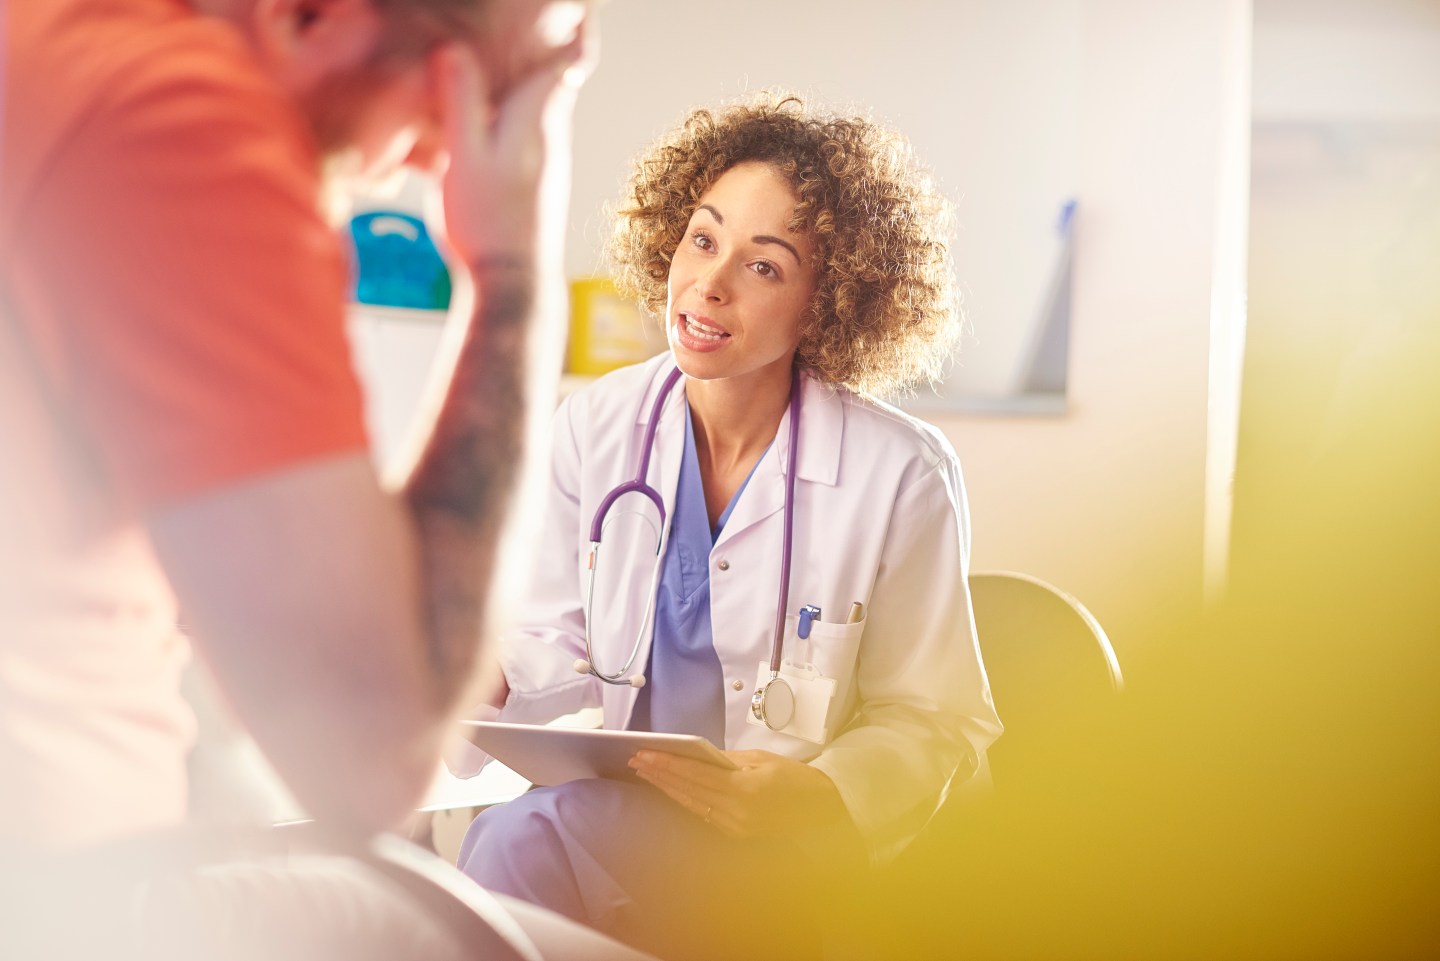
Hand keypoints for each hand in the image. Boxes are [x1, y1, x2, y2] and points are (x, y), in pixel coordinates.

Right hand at [424, 16, 595, 270]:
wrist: (512, 287)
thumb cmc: (488, 224)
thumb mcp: (465, 157)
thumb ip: (462, 102)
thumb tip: (454, 50)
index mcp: (537, 121)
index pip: (568, 63)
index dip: (575, 30)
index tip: (578, 8)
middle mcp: (548, 140)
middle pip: (549, 83)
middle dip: (538, 52)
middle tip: (523, 27)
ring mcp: (541, 166)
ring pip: (532, 113)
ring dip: (516, 88)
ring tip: (489, 68)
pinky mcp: (529, 190)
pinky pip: (517, 142)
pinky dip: (501, 124)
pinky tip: (473, 133)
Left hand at [628, 748, 853, 839]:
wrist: (820, 809)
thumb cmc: (794, 778)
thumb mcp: (761, 759)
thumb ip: (726, 759)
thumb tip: (697, 755)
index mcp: (744, 789)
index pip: (696, 774)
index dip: (668, 764)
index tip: (645, 754)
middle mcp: (737, 812)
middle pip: (689, 791)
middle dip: (660, 775)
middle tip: (636, 760)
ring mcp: (736, 826)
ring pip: (692, 804)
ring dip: (667, 788)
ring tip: (646, 773)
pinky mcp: (736, 833)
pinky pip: (703, 814)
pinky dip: (685, 800)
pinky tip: (670, 790)